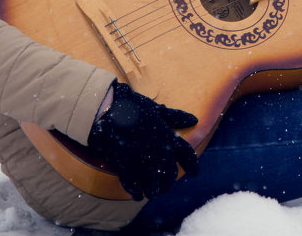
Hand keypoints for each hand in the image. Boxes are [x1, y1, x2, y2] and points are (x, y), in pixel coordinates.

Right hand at [85, 81, 199, 199]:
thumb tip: (193, 119)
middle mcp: (159, 153)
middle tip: (167, 185)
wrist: (106, 111)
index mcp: (168, 138)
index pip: (187, 156)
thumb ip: (175, 117)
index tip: (195, 174)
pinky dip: (137, 193)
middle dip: (169, 181)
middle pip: (170, 174)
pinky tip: (138, 195)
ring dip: (155, 190)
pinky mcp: (125, 168)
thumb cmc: (133, 107)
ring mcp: (142, 163)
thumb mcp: (156, 110)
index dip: (193, 166)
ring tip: (154, 192)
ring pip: (154, 186)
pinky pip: (134, 187)